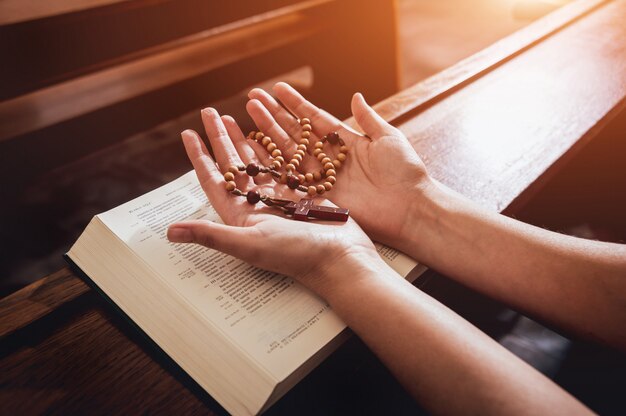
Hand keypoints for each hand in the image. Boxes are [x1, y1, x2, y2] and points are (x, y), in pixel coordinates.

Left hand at [166, 108, 379, 295]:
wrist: (340, 258)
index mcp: (240, 216)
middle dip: (219, 138)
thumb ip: (211, 234)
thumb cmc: (296, 255)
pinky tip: (266, 133)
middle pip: (232, 165)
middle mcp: (257, 205)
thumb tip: (170, 232)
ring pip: (257, 162)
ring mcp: (280, 198)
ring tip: (233, 117)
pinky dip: (274, 147)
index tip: (187, 134)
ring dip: (244, 139)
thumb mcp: (249, 243)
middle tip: (209, 112)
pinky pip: (282, 164)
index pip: (213, 180)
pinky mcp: (301, 193)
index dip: (199, 157)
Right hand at [246, 82, 431, 248]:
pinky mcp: (318, 196)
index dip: (294, 104)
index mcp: (345, 141)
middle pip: (295, 133)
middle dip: (273, 116)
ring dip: (268, 135)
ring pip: (288, 152)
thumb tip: (356, 96)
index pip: (313, 118)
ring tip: (249, 116)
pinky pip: (292, 179)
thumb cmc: (405, 172)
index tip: (276, 88)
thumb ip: (368, 119)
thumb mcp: (388, 138)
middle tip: (252, 99)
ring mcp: (321, 177)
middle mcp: (329, 158)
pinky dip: (275, 166)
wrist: (410, 208)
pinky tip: (256, 152)